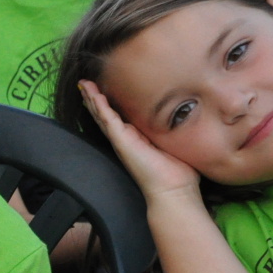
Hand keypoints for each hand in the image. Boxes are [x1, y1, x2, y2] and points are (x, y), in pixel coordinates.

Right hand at [78, 80, 201, 200]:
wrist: (173, 190)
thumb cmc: (179, 172)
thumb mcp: (175, 143)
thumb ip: (174, 130)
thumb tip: (189, 116)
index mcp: (137, 138)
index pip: (119, 117)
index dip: (110, 103)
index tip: (103, 87)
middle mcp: (126, 138)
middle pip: (104, 114)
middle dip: (94, 98)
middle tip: (85, 83)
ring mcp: (121, 139)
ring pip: (102, 115)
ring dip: (92, 99)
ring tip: (83, 84)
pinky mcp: (122, 141)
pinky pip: (107, 119)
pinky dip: (98, 106)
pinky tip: (92, 94)